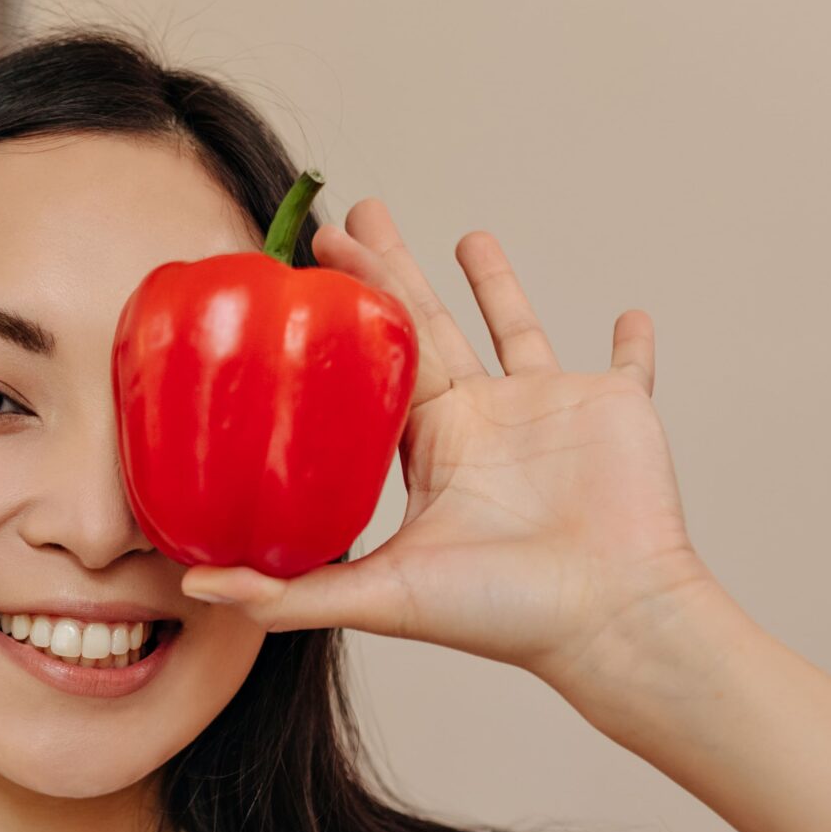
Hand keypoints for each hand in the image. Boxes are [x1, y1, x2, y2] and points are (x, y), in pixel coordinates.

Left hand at [176, 196, 718, 691]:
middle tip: (351, 214)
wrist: (608, 617)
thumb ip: (291, 591)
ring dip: (495, 285)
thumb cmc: (504, 615)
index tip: (306, 272)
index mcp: (431, 456)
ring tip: (468, 236)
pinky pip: (630, 365)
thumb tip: (195, 585)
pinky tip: (633, 315)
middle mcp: (483, 428)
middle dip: (389, 271)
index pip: (372, 375)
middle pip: (426, 329)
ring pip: (515, 329)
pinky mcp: (616, 407)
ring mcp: (549, 414)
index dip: (341, 326)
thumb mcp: (384, 598)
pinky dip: (635, 343)